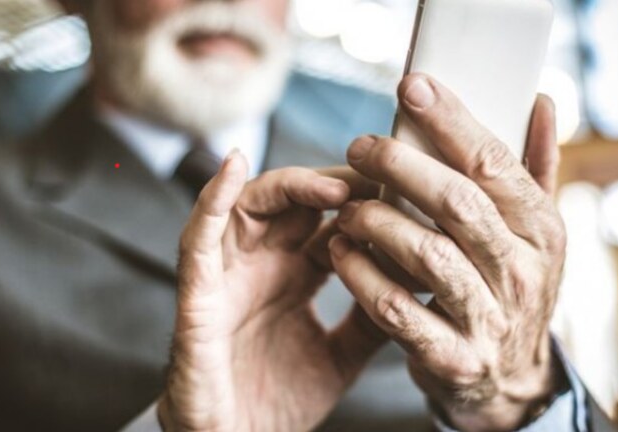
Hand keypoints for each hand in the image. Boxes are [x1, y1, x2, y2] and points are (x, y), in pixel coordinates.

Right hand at [159, 155, 385, 431]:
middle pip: (296, 200)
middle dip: (337, 184)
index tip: (405, 190)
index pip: (329, 221)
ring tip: (336, 186)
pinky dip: (210, 199)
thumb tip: (419, 283)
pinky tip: (233, 166)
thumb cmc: (277, 399)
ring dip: (291, 186)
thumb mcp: (340, 355)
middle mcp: (261, 263)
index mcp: (294, 275)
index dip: (363, 202)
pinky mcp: (197, 293)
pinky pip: (198, 237)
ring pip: (251, 205)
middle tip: (380, 178)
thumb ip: (371, 317)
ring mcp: (228, 273)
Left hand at [329, 74, 565, 431]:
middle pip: (457, 203)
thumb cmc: (512, 289)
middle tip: (360, 145)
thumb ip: (535, 169)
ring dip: (377, 220)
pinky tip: (341, 251)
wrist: (511, 381)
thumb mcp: (535, 233)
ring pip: (426, 255)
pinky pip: (397, 311)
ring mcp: (489, 319)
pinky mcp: (452, 357)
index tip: (412, 88)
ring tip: (347, 205)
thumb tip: (540, 100)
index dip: (452, 121)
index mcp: (542, 231)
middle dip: (401, 165)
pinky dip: (362, 276)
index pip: (495, 164)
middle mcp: (522, 273)